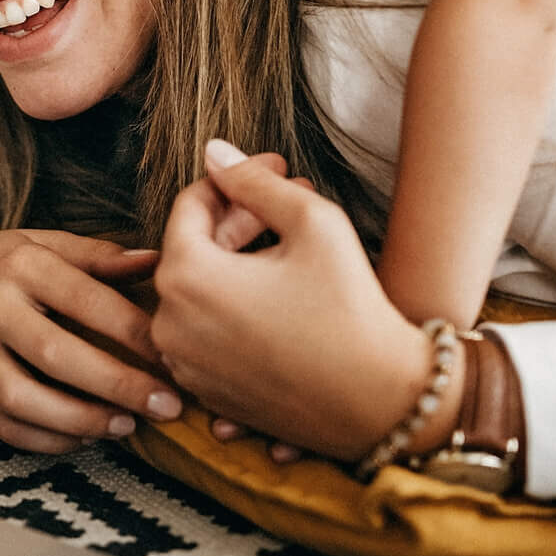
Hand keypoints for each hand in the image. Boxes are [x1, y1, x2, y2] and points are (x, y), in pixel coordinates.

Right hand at [0, 215, 180, 453]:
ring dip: (81, 419)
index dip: (133, 331)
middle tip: (166, 405)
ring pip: (25, 398)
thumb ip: (96, 255)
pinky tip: (82, 437)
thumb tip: (156, 262)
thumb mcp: (38, 242)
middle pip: (57, 354)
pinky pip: (2, 424)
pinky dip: (45, 439)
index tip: (173, 354)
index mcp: (20, 264)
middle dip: (118, 385)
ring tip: (125, 426)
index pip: (85, 299)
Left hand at [151, 153, 435, 460]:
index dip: (237, 180)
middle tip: (294, 197)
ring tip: (292, 245)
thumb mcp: (312, 222)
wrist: (384, 403)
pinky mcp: (208, 393)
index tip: (279, 169)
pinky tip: (281, 294)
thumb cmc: (352, 308)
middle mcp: (170, 325)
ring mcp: (186, 365)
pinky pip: (209, 333)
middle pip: (193, 248)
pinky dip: (235, 307)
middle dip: (242, 218)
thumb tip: (213, 152)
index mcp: (185, 277)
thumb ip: (254, 181)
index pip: (191, 205)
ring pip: (201, 292)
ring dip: (238, 262)